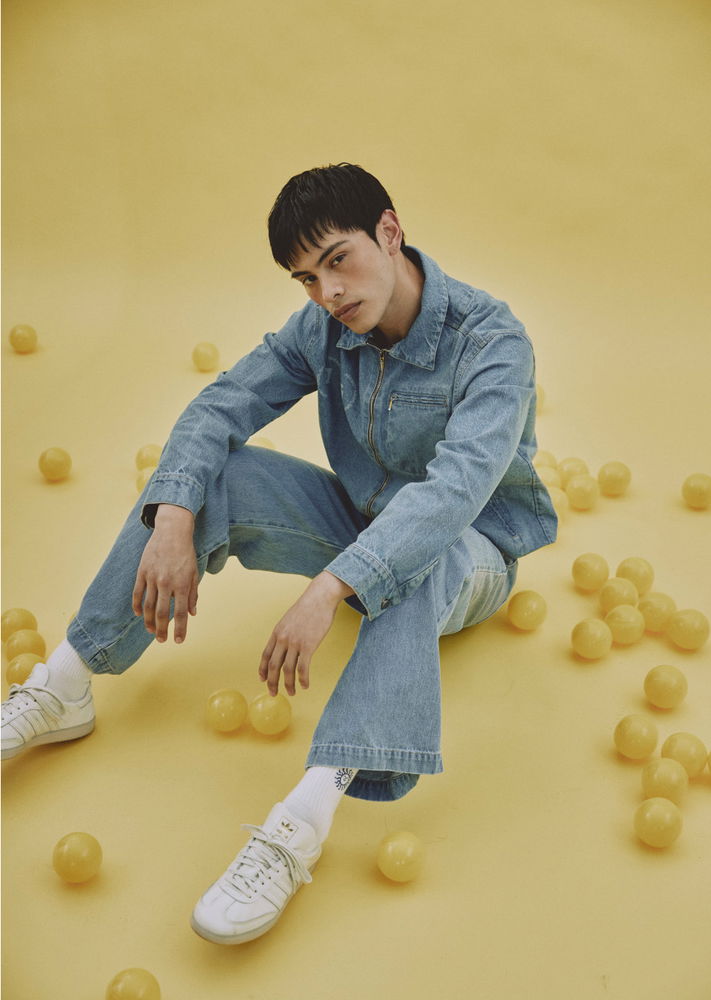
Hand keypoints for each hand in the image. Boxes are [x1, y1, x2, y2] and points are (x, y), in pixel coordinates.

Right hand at [132, 504, 198, 642]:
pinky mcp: (142, 571)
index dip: (180, 629)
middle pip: (162, 613)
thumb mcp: (194, 573)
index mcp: (182, 584)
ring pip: (148, 606)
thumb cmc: (186, 553)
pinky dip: (138, 605)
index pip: (181, 612)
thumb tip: (192, 613)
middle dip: (161, 630)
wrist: (172, 531)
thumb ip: (193, 594)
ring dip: (149, 621)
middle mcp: (167, 582)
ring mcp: (152, 577)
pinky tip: (139, 615)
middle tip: (161, 640)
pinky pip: (138, 593)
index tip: (178, 641)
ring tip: (151, 631)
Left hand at [259, 572, 353, 695]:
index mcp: (277, 632)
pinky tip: (305, 685)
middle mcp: (283, 639)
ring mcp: (295, 643)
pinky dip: (303, 679)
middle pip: (273, 666)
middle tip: (273, 693)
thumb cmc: (308, 607)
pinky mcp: (308, 645)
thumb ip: (285, 632)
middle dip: (272, 682)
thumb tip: (285, 646)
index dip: (263, 670)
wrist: (320, 597)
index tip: (263, 680)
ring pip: (287, 670)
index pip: (265, 655)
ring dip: (288, 684)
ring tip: (292, 692)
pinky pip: (303, 668)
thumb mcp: (290, 619)